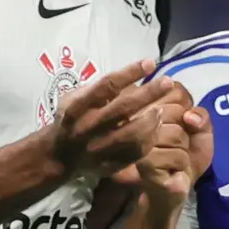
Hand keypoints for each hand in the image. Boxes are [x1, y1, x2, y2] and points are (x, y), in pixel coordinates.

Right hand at [46, 61, 184, 182]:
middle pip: (123, 108)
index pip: (107, 85)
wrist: (61, 156)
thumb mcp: (74, 98)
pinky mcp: (109, 165)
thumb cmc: (72, 119)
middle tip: (168, 82)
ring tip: (161, 109)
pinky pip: (136, 153)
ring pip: (132, 135)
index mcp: (77, 107)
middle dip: (149, 93)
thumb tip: (131, 76)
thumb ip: (98, 89)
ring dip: (152, 120)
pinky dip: (150, 139)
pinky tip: (156, 128)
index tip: (151, 63)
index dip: (130, 72)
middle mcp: (87, 128)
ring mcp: (98, 149)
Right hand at [133, 94, 211, 214]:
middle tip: (177, 145)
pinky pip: (174, 155)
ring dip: (183, 149)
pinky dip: (181, 163)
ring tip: (174, 157)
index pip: (176, 91)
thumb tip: (190, 116)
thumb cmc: (186, 154)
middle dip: (185, 132)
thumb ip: (201, 115)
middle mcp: (136, 116)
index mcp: (148, 102)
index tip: (182, 125)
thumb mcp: (201, 131)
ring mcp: (136, 140)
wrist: (176, 187)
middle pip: (175, 111)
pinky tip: (172, 170)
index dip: (188, 110)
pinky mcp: (142, 161)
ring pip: (175, 133)